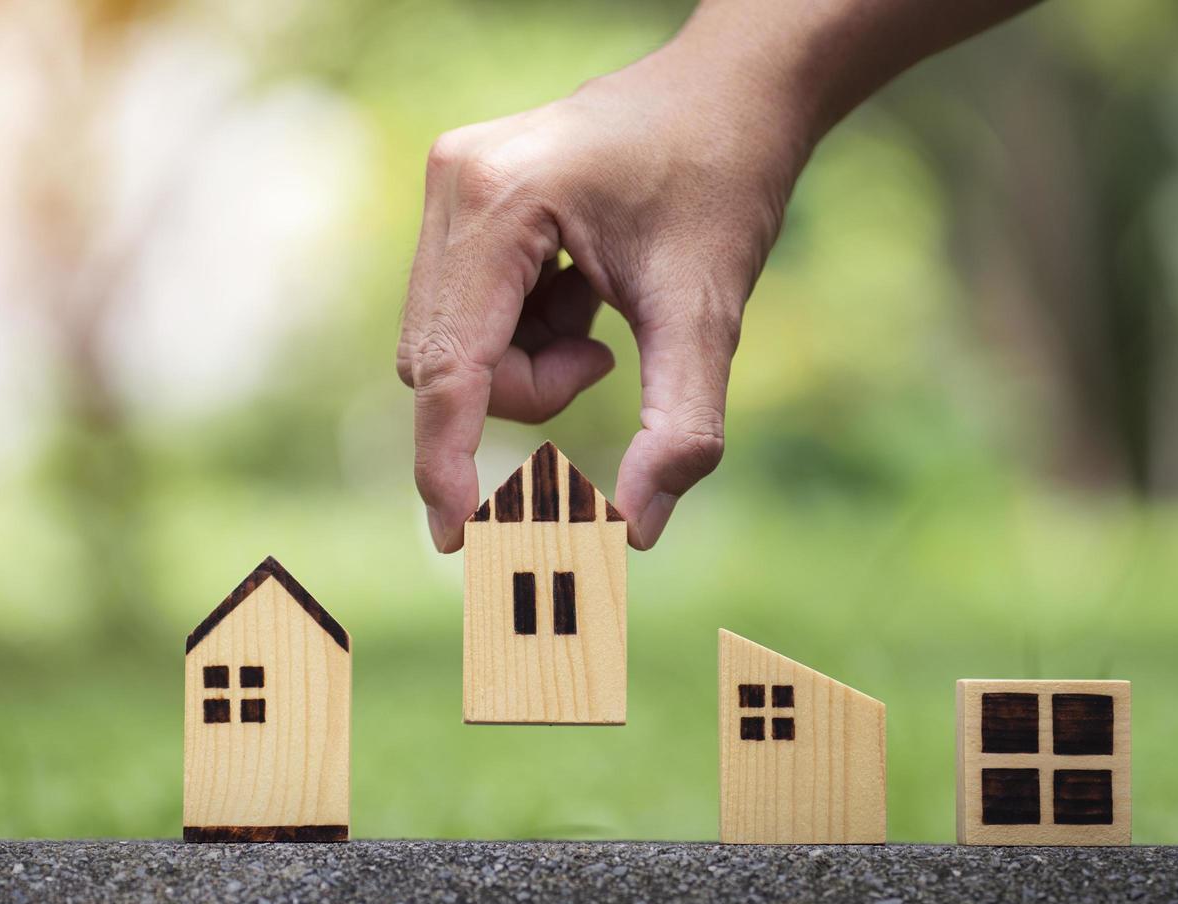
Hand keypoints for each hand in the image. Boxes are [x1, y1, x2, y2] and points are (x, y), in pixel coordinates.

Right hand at [396, 41, 812, 551]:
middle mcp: (452, 184)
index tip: (458, 540)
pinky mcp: (461, 197)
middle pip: (442, 362)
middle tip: (604, 366)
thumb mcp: (708, 310)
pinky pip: (465, 311)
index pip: (447, 365)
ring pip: (450, 343)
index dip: (447, 461)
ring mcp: (449, 185)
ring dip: (527, 366)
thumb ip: (681, 426)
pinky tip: (582, 292)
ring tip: (601, 323)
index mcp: (497, 201)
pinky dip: (525, 333)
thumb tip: (633, 532)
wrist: (735, 89)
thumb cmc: (724, 181)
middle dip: (524, 393)